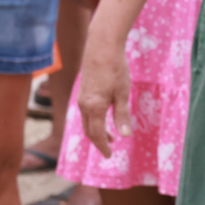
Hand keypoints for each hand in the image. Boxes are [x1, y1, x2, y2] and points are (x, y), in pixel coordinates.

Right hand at [76, 31, 131, 157]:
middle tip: (109, 150)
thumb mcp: (122, 94)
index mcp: (94, 108)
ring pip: (86, 121)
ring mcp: (81, 98)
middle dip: (98, 141)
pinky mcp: (82, 92)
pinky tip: (103, 118)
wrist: (100, 49)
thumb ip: (121, 116)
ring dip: (96, 131)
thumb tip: (124, 136)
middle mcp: (83, 105)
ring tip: (110, 136)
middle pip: (88, 130)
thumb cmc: (115, 70)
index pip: (96, 134)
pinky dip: (93, 121)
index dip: (103, 146)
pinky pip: (85, 112)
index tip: (110, 156)